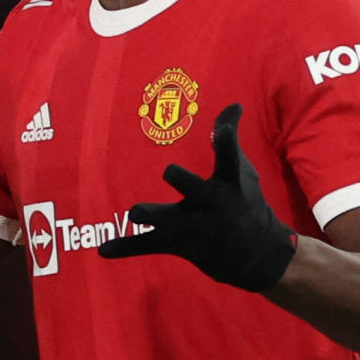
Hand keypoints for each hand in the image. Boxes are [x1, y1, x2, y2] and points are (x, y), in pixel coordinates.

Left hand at [98, 104, 296, 291]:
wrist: (256, 255)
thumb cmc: (245, 202)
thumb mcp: (242, 170)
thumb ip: (230, 136)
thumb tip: (234, 104)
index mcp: (228, 183)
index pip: (229, 158)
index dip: (226, 142)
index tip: (222, 129)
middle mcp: (209, 203)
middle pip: (193, 188)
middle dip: (181, 179)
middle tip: (170, 171)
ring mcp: (190, 226)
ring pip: (164, 219)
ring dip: (149, 214)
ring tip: (135, 212)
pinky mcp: (175, 243)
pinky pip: (146, 245)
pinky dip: (125, 247)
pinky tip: (103, 249)